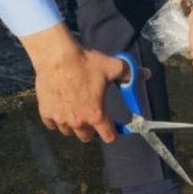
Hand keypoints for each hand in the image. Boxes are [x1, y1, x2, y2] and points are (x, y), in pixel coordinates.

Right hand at [24, 25, 130, 141]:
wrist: (57, 56)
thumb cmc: (85, 63)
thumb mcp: (113, 67)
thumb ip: (130, 74)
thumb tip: (147, 74)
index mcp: (96, 114)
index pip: (108, 137)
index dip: (112, 134)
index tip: (112, 129)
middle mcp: (78, 121)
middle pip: (87, 137)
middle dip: (91, 129)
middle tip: (91, 115)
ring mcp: (60, 119)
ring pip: (69, 132)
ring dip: (73, 125)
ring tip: (75, 110)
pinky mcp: (46, 113)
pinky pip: (52, 124)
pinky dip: (56, 120)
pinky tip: (60, 108)